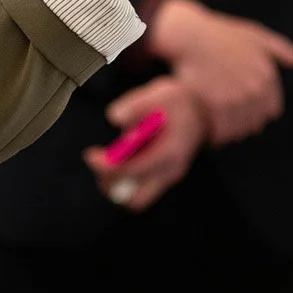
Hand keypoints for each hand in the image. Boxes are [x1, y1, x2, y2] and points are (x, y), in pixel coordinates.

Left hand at [81, 77, 208, 211]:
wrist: (202, 110)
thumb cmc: (178, 101)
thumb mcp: (159, 93)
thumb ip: (135, 105)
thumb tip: (114, 119)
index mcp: (170, 153)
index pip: (134, 171)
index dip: (107, 167)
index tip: (90, 156)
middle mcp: (170, 172)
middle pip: (135, 199)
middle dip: (111, 185)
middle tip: (98, 163)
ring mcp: (167, 178)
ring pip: (135, 198)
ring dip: (116, 183)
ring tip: (109, 157)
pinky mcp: (161, 177)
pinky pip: (139, 188)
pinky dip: (124, 178)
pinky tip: (121, 156)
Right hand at [149, 0, 292, 143]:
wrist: (190, 35)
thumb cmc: (222, 34)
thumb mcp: (257, 36)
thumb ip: (282, 50)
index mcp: (268, 76)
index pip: (271, 110)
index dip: (258, 111)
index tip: (243, 109)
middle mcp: (255, 89)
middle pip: (255, 123)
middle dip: (244, 123)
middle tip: (228, 121)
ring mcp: (236, 98)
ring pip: (239, 130)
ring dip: (230, 133)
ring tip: (219, 131)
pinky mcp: (215, 105)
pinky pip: (221, 131)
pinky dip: (216, 136)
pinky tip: (210, 134)